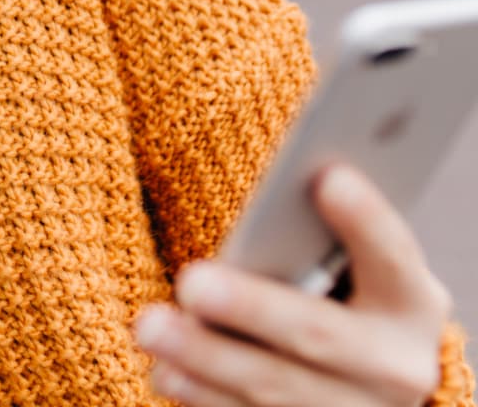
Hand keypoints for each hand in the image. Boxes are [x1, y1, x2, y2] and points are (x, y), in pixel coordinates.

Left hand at [133, 164, 450, 405]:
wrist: (358, 377)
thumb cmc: (337, 293)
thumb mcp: (347, 266)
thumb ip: (317, 236)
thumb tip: (274, 197)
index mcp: (411, 304)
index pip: (394, 257)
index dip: (366, 220)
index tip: (329, 178)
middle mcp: (394, 367)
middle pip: (318, 334)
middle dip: (250, 307)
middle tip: (191, 283)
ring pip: (277, 389)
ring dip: (207, 358)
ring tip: (151, 329)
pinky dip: (205, 397)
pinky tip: (166, 373)